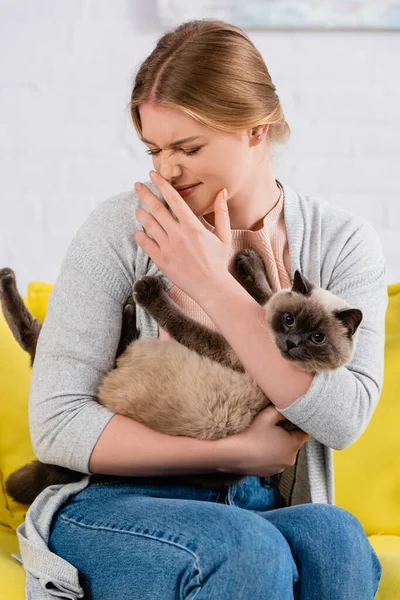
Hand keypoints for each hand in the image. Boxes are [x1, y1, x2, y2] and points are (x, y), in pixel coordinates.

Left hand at [133, 171, 231, 300]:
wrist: (211, 287)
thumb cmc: (218, 262)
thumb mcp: (224, 235)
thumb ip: (221, 212)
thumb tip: (223, 191)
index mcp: (193, 226)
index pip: (173, 199)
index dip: (161, 184)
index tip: (153, 175)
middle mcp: (178, 234)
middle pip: (156, 208)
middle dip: (145, 194)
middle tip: (137, 185)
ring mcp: (168, 247)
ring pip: (148, 225)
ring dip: (141, 214)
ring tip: (137, 208)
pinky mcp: (161, 260)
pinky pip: (145, 244)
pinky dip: (140, 236)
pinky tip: (139, 232)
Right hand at [216, 405, 310, 477]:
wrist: (235, 454)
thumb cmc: (253, 434)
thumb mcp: (269, 415)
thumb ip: (283, 409)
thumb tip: (290, 407)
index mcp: (293, 444)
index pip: (306, 434)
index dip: (301, 426)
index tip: (294, 421)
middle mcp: (290, 458)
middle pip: (294, 444)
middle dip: (287, 436)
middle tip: (275, 428)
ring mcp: (280, 468)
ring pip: (284, 453)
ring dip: (279, 447)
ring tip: (265, 439)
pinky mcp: (270, 473)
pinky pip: (275, 461)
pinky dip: (271, 456)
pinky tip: (260, 449)